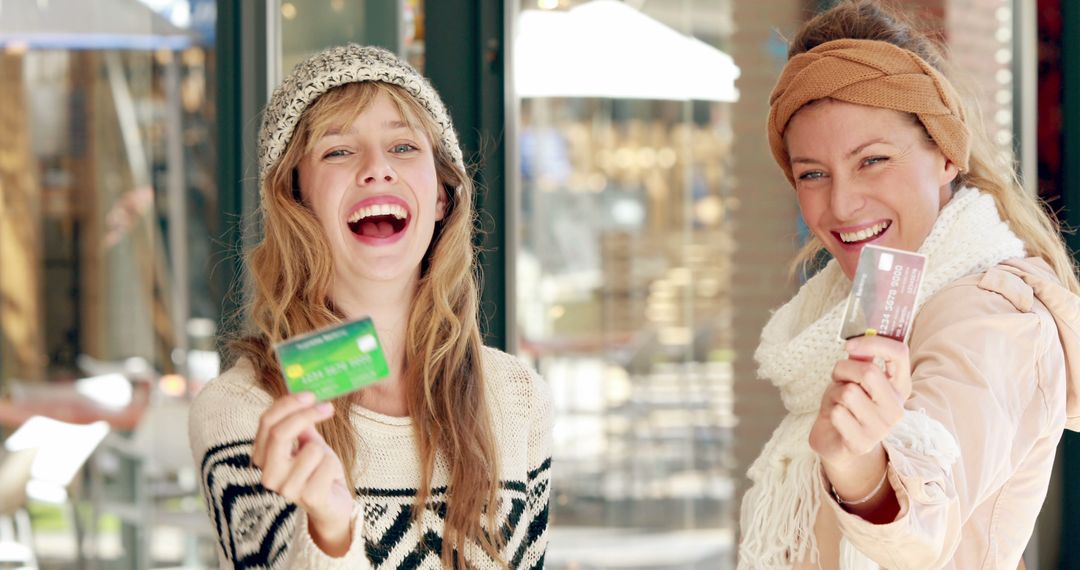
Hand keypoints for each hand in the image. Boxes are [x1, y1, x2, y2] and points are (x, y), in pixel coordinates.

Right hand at [252, 392, 353, 555]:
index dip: (287, 404)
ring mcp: (286, 489)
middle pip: (279, 433)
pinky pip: (326, 465)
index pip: (266, 423)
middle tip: (327, 406)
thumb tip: (303, 395)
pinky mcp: (308, 498)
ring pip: (311, 449)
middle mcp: (268, 474)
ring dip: (324, 451)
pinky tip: (328, 479)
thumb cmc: (317, 470)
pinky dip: (332, 466)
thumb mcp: (307, 442)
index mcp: (262, 457)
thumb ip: (300, 423)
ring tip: (322, 465)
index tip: (310, 395)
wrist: (332, 504)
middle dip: (305, 415)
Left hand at [810, 335, 911, 470]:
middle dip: (844, 369)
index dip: (873, 343)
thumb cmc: (846, 404)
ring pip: (849, 393)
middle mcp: (896, 408)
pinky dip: (830, 411)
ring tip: (838, 402)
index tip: (849, 345)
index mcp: (900, 387)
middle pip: (869, 372)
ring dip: (834, 393)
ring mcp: (881, 429)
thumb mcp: (852, 377)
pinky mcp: (862, 443)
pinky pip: (838, 413)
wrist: (837, 442)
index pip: (899, 353)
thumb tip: (864, 335)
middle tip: (838, 378)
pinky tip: (835, 420)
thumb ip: (861, 358)